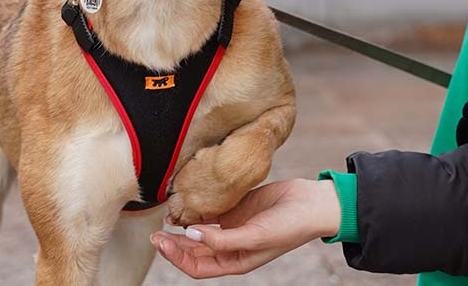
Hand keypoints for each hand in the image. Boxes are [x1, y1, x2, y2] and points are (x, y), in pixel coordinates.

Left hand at [150, 178, 340, 277]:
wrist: (312, 203)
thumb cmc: (289, 226)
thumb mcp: (255, 237)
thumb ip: (222, 239)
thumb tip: (192, 234)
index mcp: (236, 260)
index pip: (197, 266)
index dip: (177, 257)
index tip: (162, 242)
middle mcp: (231, 246)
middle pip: (195, 250)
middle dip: (174, 244)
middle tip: (155, 232)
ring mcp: (234, 226)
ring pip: (201, 230)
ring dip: (184, 226)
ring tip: (166, 217)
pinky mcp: (238, 207)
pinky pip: (212, 210)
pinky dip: (199, 208)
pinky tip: (187, 201)